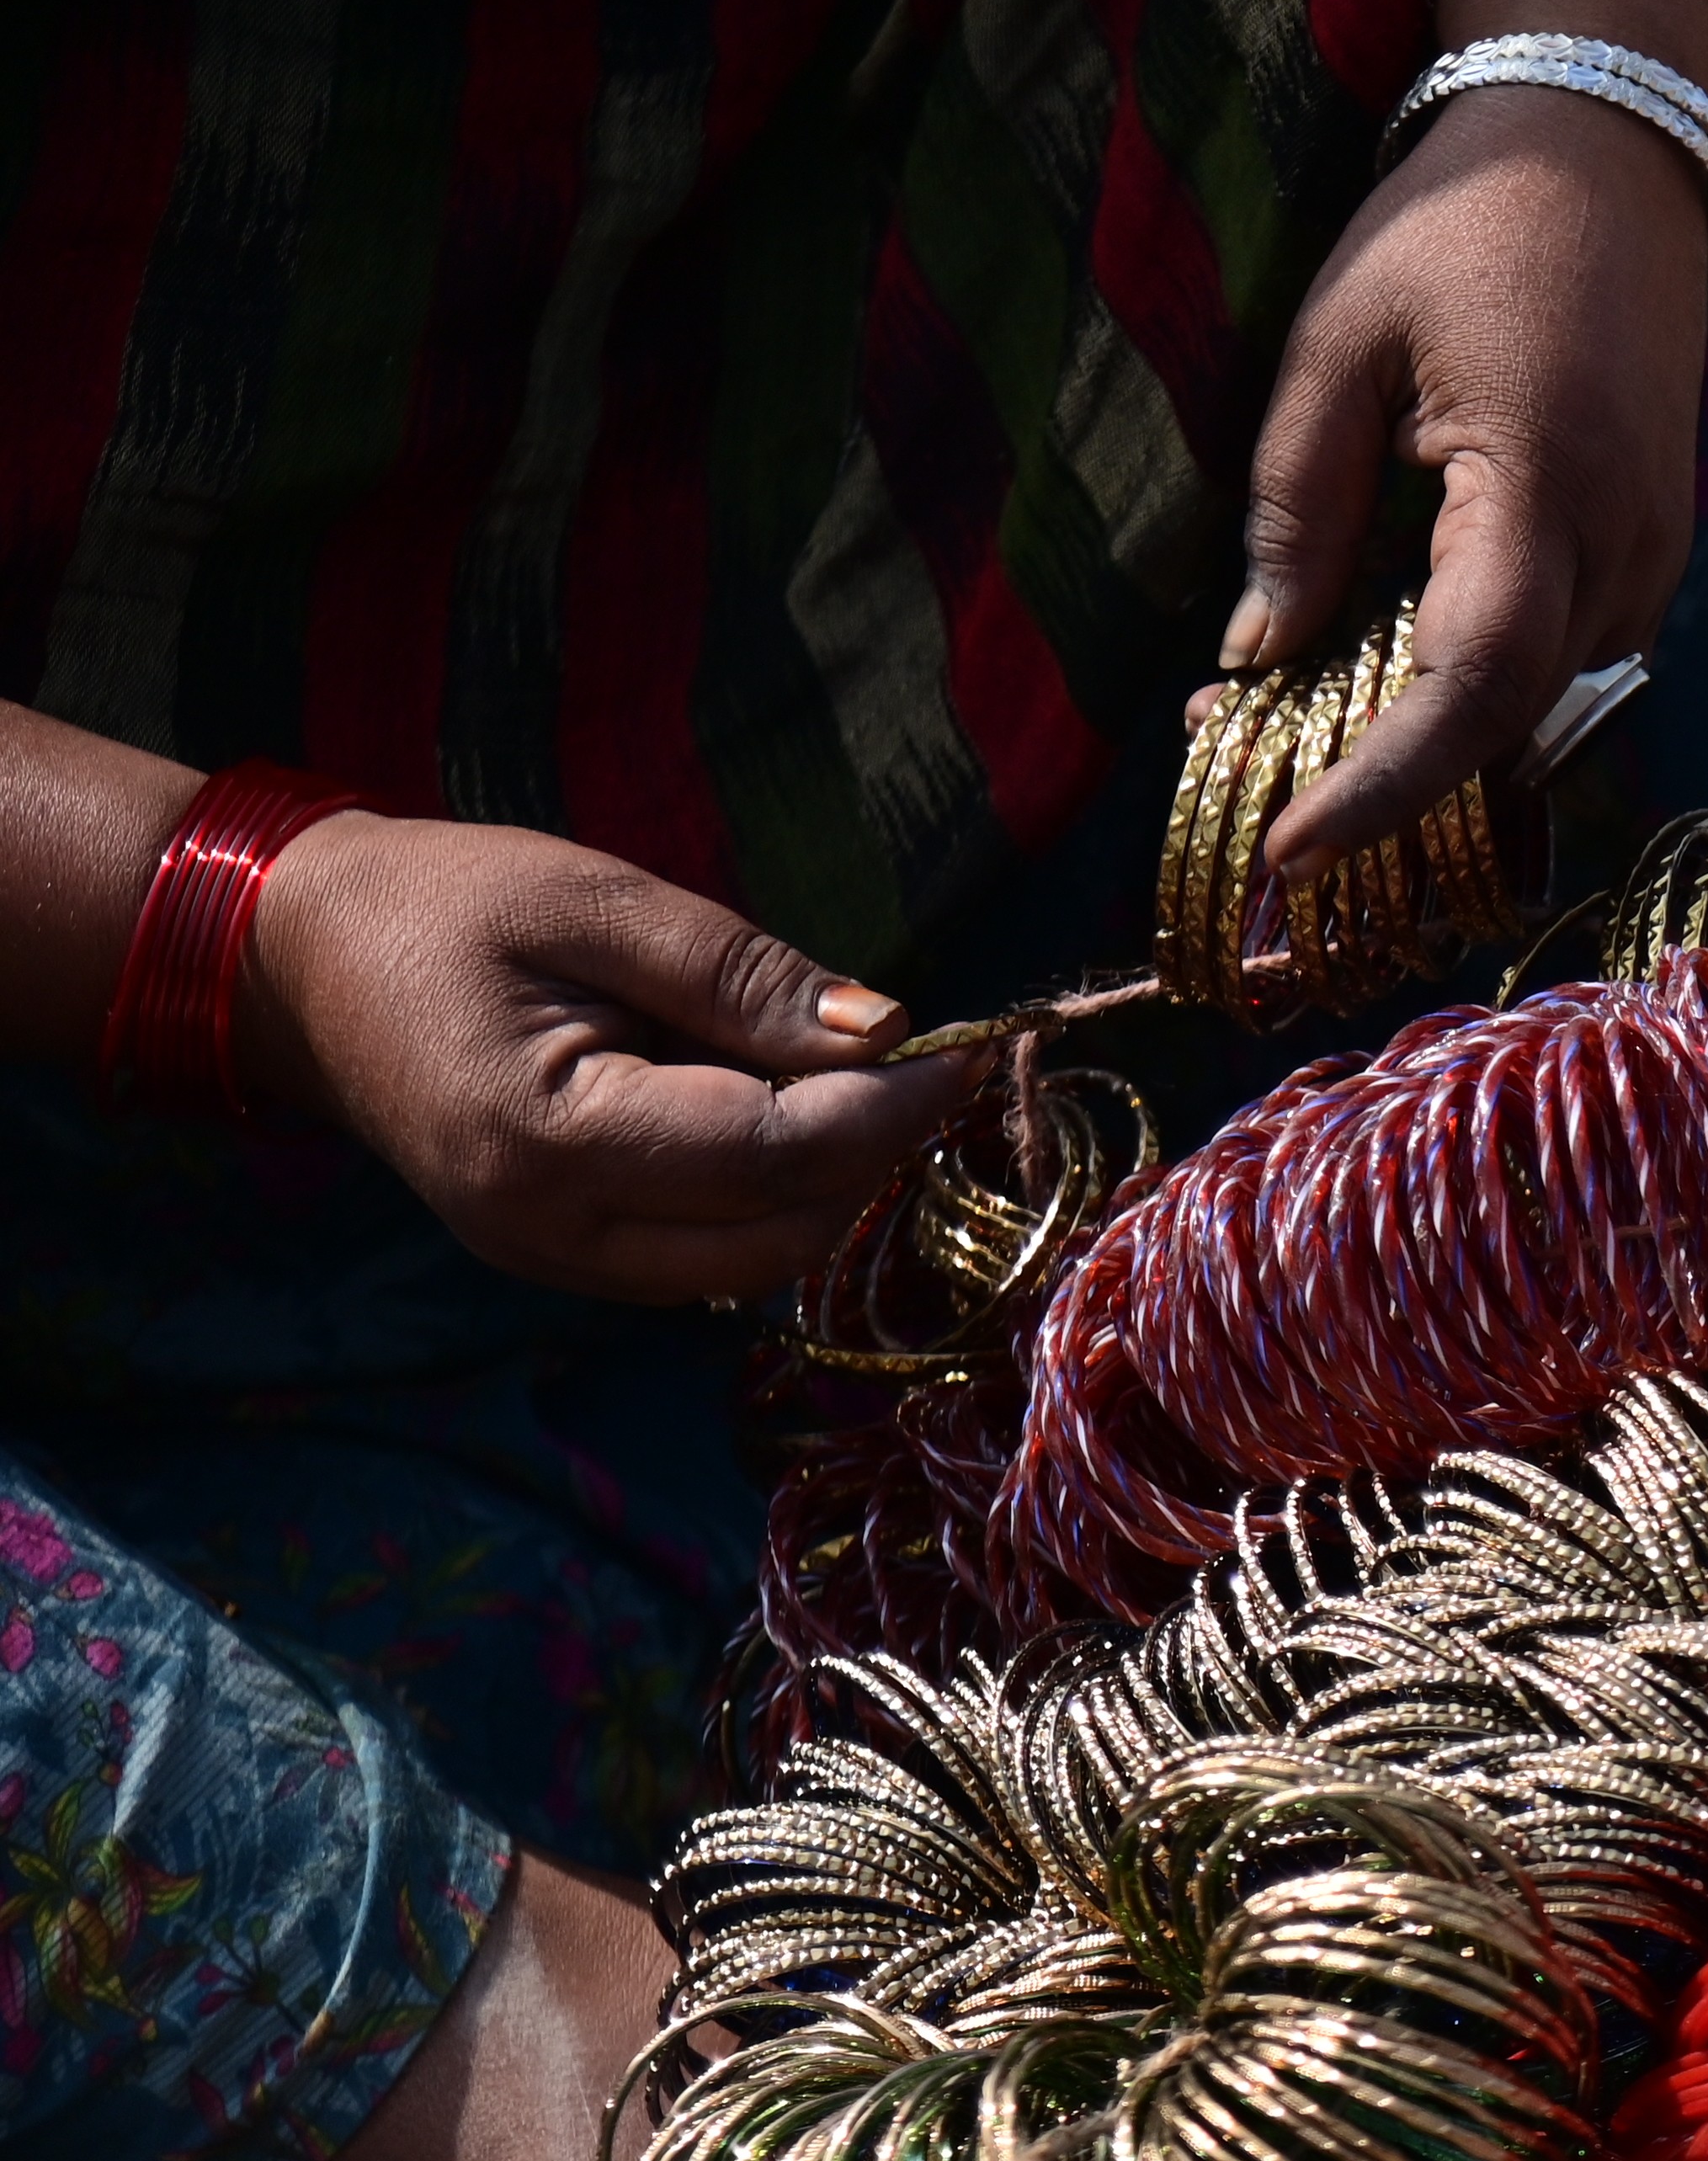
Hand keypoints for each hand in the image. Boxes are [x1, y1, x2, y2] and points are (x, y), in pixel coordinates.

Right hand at [240, 810, 970, 1306]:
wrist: (295, 961)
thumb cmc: (438, 905)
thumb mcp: (592, 898)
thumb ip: (739, 973)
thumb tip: (884, 1031)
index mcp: (547, 1138)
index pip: (773, 1153)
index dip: (887, 1109)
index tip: (960, 1050)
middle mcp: (550, 1231)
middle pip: (779, 1232)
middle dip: (869, 1155)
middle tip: (915, 1063)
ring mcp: (550, 1262)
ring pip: (754, 1262)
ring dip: (827, 1185)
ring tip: (843, 1079)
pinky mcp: (560, 1261)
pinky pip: (707, 1257)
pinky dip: (768, 1198)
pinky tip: (774, 1113)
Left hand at [1230, 64, 1707, 879]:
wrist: (1609, 163)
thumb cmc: (1461, 230)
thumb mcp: (1338, 344)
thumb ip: (1298, 505)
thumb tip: (1257, 655)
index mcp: (1540, 485)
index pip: (1469, 688)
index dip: (1383, 785)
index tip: (1295, 847)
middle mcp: (1624, 544)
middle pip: (1510, 727)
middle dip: (1386, 781)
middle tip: (1258, 788)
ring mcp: (1655, 555)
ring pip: (1544, 710)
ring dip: (1430, 740)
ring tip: (1304, 731)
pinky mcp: (1656, 552)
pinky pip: (1569, 664)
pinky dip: (1482, 693)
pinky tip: (1394, 668)